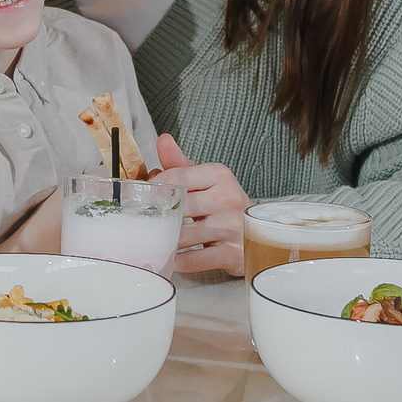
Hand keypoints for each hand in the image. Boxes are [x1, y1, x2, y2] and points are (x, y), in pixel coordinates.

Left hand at [150, 133, 250, 274]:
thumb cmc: (225, 205)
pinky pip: (193, 260)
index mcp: (220, 176)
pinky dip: (177, 261)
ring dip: (164, 240)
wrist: (259, 232)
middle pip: (178, 207)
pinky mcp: (232, 254)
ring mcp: (232, 227)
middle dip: (157, 216)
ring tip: (153, 240)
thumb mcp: (206, 180)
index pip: (177, 176)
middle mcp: (228, 199)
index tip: (144, 196)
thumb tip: (163, 141)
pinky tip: (171, 257)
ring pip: (183, 236)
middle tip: (142, 221)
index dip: (155, 187)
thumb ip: (180, 164)